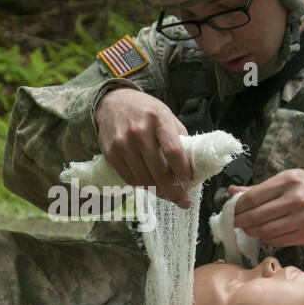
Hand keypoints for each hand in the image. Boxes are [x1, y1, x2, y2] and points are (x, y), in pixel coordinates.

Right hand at [95, 86, 193, 207]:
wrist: (113, 103)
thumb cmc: (146, 112)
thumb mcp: (167, 116)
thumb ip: (179, 140)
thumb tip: (192, 169)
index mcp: (159, 119)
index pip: (173, 151)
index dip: (183, 170)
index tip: (189, 181)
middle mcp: (139, 131)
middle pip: (159, 171)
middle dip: (173, 191)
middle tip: (183, 201)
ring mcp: (123, 143)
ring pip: (144, 179)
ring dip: (158, 191)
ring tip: (167, 193)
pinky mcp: (110, 153)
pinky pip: (129, 179)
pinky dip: (142, 186)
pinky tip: (150, 185)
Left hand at [228, 169, 303, 246]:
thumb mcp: (286, 180)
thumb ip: (259, 188)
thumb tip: (232, 192)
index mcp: (289, 181)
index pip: (254, 197)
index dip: (238, 206)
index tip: (230, 210)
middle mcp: (297, 199)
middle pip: (258, 215)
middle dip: (240, 221)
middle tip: (233, 222)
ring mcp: (303, 218)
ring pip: (266, 231)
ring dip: (252, 231)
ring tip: (247, 228)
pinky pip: (278, 241)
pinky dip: (266, 239)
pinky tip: (263, 234)